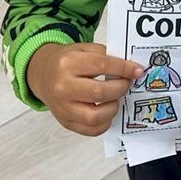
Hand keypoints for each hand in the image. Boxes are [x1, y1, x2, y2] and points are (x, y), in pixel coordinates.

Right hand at [27, 43, 142, 136]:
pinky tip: (107, 111)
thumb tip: (129, 69)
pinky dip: (105, 123)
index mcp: (68, 63)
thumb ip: (105, 56)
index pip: (102, 65)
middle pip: (99, 93)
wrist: (43, 75)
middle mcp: (63, 87)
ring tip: (116, 99)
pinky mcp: (66, 122)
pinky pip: (90, 130)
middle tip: (127, 84)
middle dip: (120, 88)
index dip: (124, 69)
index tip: (137, 71)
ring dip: (113, 108)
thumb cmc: (66, 62)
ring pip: (94, 117)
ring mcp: (63, 107)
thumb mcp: (83, 49)